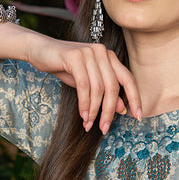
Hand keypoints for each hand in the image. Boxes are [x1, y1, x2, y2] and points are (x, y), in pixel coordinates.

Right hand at [25, 32, 141, 133]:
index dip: (135, 99)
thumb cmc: (65, 67)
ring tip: (88, 124)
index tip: (138, 117)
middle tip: (104, 128)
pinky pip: (84, 86)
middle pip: (113, 88)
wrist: (40, 50)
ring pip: (98, 89)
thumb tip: (123, 109)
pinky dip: (84, 103)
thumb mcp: (88, 83)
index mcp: (110, 57)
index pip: (128, 79)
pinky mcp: (75, 56)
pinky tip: (83, 115)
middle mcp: (102, 52)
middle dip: (109, 111)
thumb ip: (105, 93)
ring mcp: (89, 53)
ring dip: (94, 110)